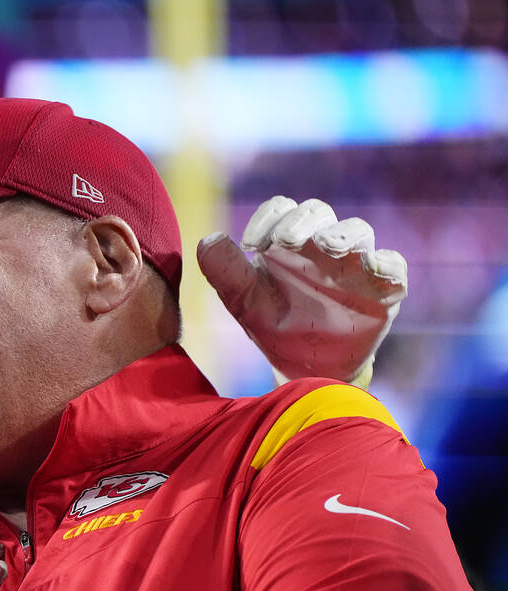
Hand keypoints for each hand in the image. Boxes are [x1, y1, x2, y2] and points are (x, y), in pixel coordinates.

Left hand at [198, 196, 406, 387]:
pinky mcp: (384, 288)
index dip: (267, 218)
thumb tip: (208, 240)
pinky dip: (387, 264)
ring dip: (344, 235)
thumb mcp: (244, 302)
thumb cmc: (275, 325)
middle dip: (303, 221)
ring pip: (357, 230)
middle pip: (318, 212)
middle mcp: (321, 245)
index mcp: (286, 242)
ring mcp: (355, 264)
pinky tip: (374, 268)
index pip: (280, 210)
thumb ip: (225, 272)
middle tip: (286, 240)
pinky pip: (394, 266)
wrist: (307, 368)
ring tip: (328, 246)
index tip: (251, 245)